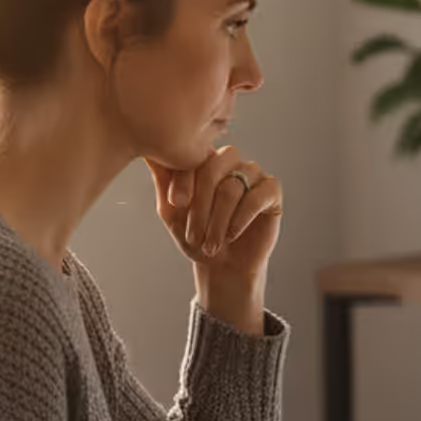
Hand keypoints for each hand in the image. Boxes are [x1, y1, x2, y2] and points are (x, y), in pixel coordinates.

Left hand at [147, 147, 283, 275]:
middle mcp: (231, 162)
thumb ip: (164, 181)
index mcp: (206, 160)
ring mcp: (253, 174)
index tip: (177, 204)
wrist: (222, 266)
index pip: (194, 156)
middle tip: (194, 234)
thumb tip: (149, 154)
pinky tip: (231, 235)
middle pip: (215, 166)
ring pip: (233, 187)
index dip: (184, 179)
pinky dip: (240, 219)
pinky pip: (256, 197)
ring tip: (211, 243)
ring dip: (218, 220)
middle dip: (201, 204)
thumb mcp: (171, 211)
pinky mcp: (271, 191)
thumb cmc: (197, 236)